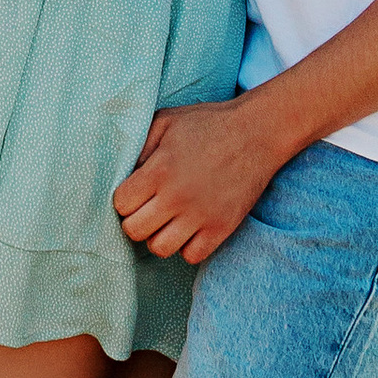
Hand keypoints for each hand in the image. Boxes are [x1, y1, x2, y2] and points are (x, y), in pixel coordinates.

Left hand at [114, 98, 284, 262]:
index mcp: (159, 169)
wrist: (257, 133)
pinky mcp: (222, 227)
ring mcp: (201, 215)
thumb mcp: (166, 121)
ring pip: (160, 248)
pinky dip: (186, 246)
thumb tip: (122, 172)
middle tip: (147, 209)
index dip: (125, 199)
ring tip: (166, 221)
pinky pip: (192, 256)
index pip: (121, 204)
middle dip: (135, 220)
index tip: (135, 193)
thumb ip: (139, 145)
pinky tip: (189, 228)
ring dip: (158, 236)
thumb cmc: (208, 124)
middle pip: (134, 231)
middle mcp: (177, 196)